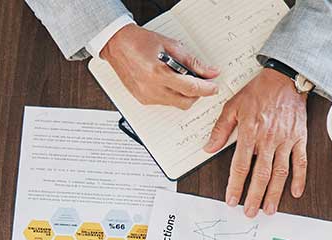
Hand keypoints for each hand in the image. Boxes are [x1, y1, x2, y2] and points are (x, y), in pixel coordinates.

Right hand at [99, 24, 219, 108]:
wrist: (117, 45)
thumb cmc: (140, 42)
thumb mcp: (170, 45)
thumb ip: (192, 61)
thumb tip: (209, 71)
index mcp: (158, 73)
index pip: (190, 88)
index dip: (206, 89)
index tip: (214, 87)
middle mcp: (152, 89)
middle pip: (185, 102)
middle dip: (196, 94)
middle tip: (199, 83)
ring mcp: (147, 97)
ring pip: (176, 104)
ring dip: (183, 95)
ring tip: (181, 79)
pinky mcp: (143, 100)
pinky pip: (165, 103)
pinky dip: (172, 95)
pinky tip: (168, 82)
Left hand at [203, 68, 307, 216]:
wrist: (285, 78)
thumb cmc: (259, 91)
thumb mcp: (233, 105)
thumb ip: (221, 129)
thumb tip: (208, 148)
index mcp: (250, 132)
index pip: (240, 166)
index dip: (235, 185)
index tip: (231, 199)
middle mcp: (268, 139)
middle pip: (260, 174)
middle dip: (254, 196)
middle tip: (249, 212)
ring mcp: (286, 140)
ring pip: (280, 173)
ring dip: (274, 193)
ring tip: (269, 209)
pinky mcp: (299, 138)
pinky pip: (301, 161)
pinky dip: (299, 178)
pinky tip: (295, 192)